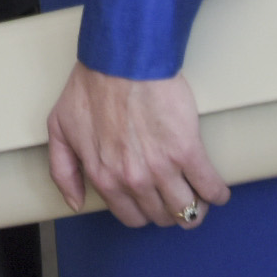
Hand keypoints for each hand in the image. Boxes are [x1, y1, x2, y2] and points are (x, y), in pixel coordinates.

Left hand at [47, 63, 232, 229]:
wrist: (121, 59)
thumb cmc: (91, 85)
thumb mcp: (59, 128)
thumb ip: (63, 170)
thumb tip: (76, 202)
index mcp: (103, 176)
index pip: (131, 216)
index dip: (144, 211)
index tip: (151, 201)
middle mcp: (132, 180)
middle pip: (162, 216)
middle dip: (169, 210)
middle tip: (175, 194)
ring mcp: (162, 168)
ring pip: (188, 210)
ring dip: (196, 208)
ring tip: (199, 196)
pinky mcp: (187, 151)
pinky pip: (210, 188)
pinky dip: (217, 193)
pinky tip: (217, 190)